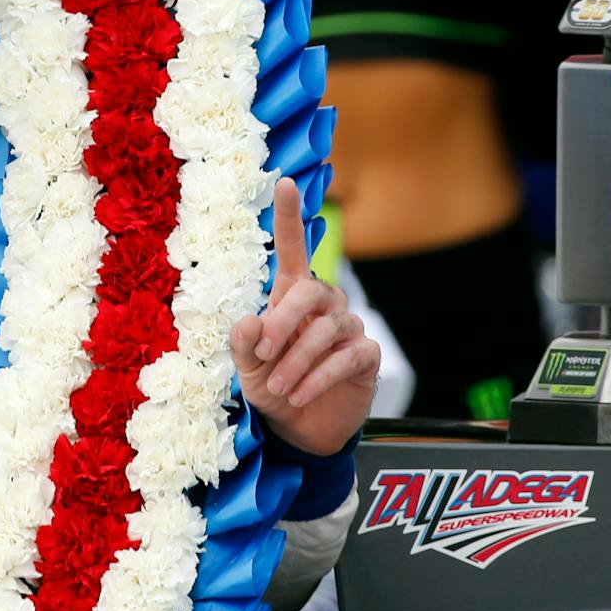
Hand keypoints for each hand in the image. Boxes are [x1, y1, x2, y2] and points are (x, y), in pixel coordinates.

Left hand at [229, 177, 377, 455]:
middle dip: (283, 323)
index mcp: (291, 296)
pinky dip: (320, 376)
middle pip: (310, 291)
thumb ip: (244, 344)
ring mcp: (349, 328)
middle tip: (264, 356)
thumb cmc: (271, 386)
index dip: (291, 217)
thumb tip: (249, 320)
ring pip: (328, 329)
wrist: (298, 427)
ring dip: (298, 361)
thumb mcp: (247, 367)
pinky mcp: (367, 356)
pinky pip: (348, 357)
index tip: (285, 183)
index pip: (295, 249)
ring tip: (280, 389)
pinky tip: (301, 395)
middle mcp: (324, 304)